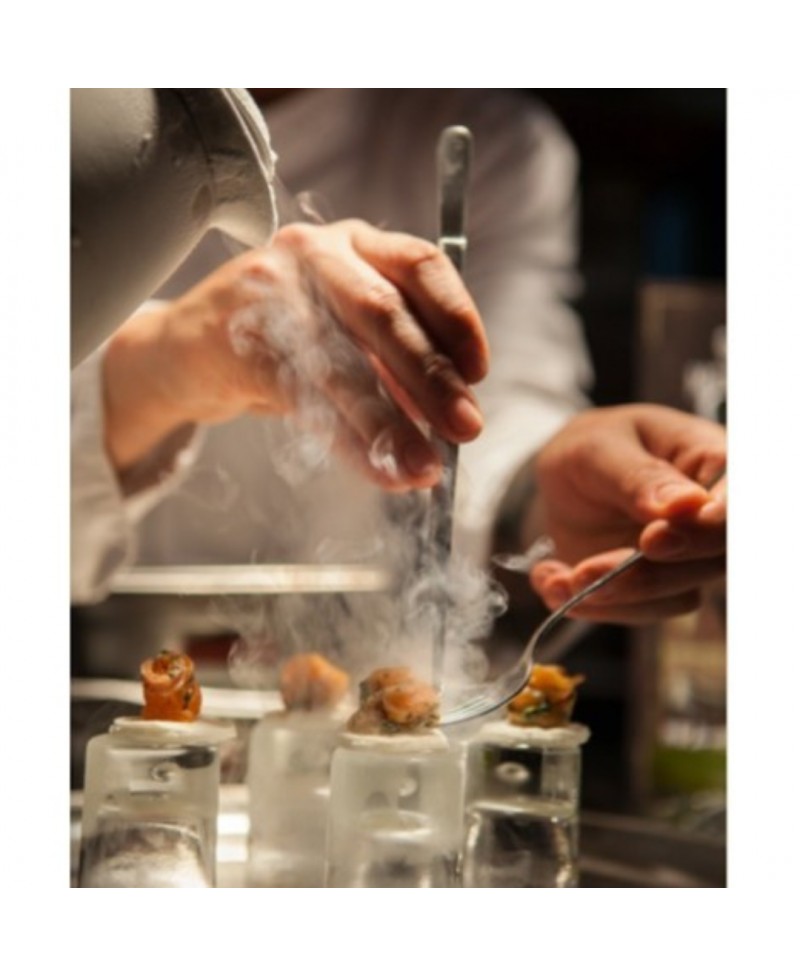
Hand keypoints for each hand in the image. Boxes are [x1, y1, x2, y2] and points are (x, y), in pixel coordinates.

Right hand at [103, 219, 488, 488]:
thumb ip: (396, 359)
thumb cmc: (285, 336)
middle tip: (466, 428)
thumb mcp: (347, 329)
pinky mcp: (238, 341)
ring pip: (342, 364)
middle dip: (430, 377)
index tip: (479, 372)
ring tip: (422, 467)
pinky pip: (305, 399)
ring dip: (389, 424)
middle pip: (383, 314)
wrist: (191, 348)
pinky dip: (348, 443)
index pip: (421, 264)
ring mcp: (270, 293)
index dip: (457, 319)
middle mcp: (314, 254)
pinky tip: (377, 470)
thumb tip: (453, 410)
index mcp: (354, 242)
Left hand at [528, 405, 725, 622]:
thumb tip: (687, 505)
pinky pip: (641, 611)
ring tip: (558, 579)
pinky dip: (593, 607)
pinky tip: (552, 582)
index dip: (707, 530)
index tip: (655, 539)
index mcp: (714, 462)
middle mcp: (714, 517)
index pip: (737, 503)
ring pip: (677, 595)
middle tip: (586, 571)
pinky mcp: (660, 588)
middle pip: (711, 560)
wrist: (566, 481)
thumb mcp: (599, 449)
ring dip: (614, 597)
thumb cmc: (592, 448)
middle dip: (646, 575)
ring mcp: (690, 558)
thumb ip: (639, 475)